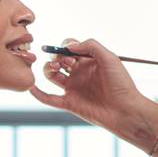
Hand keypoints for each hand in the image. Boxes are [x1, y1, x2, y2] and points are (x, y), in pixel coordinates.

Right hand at [28, 39, 149, 138]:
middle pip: (58, 60)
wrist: (125, 111)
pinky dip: (38, 93)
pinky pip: (49, 98)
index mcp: (89, 62)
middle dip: (56, 56)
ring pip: (52, 76)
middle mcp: (79, 74)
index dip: (65, 46)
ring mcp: (74, 88)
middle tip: (65, 61)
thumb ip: (90, 46)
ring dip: (47, 69)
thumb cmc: (121, 84)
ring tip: (54, 69)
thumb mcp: (110, 58)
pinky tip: (32, 87)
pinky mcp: (69, 103)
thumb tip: (68, 46)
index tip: (68, 49)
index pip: (70, 48)